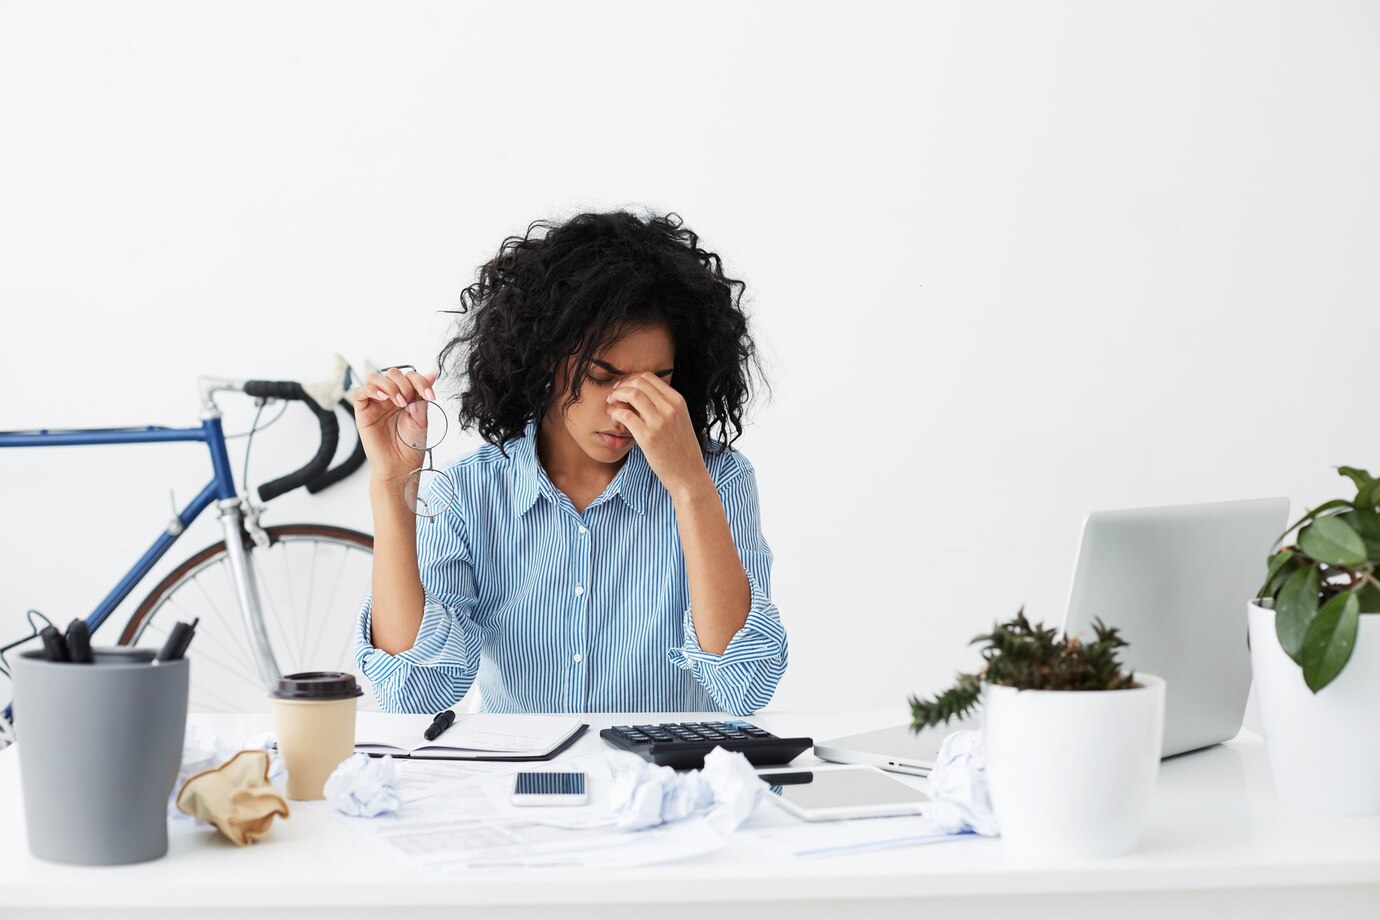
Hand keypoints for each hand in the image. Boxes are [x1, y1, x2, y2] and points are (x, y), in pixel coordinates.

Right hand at [351, 367, 437, 484]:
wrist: (401, 466)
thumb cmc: (412, 446)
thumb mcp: (421, 418)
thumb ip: (422, 395)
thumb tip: (432, 373)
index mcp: (405, 397)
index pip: (409, 376)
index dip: (419, 380)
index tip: (430, 395)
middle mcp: (389, 397)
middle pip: (392, 373)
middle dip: (405, 384)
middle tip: (410, 402)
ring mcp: (375, 403)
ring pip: (375, 377)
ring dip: (390, 385)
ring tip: (399, 402)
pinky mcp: (362, 411)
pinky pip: (360, 392)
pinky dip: (372, 390)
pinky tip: (384, 398)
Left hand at [606, 373, 710, 497]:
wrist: (689, 474)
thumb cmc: (681, 450)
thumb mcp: (680, 420)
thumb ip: (665, 406)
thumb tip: (642, 396)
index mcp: (678, 401)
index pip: (650, 377)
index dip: (632, 379)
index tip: (624, 387)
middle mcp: (670, 408)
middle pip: (639, 382)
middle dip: (622, 385)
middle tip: (614, 394)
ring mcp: (659, 421)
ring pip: (632, 394)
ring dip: (617, 395)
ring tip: (611, 403)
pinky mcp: (648, 437)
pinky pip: (625, 414)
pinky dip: (615, 412)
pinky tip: (614, 418)